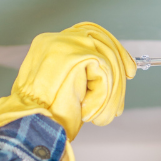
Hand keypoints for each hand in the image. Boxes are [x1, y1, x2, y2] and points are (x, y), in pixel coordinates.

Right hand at [0, 22, 136, 160]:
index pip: (88, 34)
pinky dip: (103, 96)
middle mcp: (56, 39)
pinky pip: (105, 72)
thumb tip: (113, 72)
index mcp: (49, 44)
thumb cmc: (43, 115)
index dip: (112, 48)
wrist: (31, 127)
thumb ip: (81, 74)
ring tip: (101, 115)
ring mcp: (65, 45)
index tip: (128, 68)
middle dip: (120, 62)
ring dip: (110, 91)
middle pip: (101, 40)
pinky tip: (89, 111)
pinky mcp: (75, 56)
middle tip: (130, 79)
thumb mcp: (62, 87)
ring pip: (107, 59)